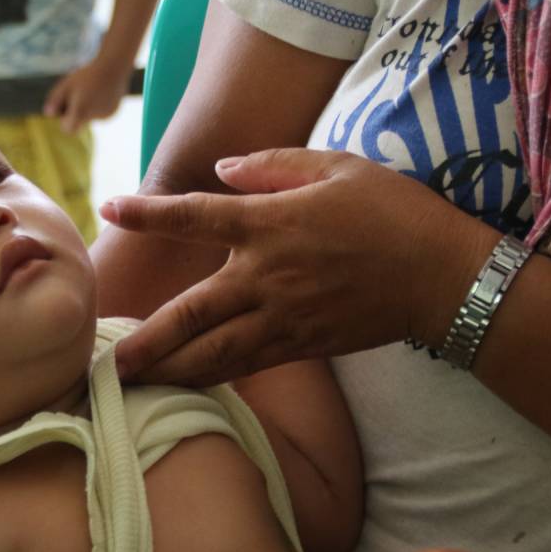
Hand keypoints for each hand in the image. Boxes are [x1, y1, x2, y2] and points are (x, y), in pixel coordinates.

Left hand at [43, 55, 130, 133]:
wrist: (114, 65)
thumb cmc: (87, 75)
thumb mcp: (66, 85)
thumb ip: (55, 100)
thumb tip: (47, 114)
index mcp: (81, 112)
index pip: (68, 129)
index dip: (65, 120)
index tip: (66, 107)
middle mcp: (94, 117)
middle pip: (79, 123)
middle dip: (76, 112)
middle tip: (79, 93)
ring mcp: (105, 116)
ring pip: (90, 118)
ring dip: (88, 108)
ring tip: (92, 89)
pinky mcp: (113, 112)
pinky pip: (100, 114)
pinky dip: (98, 106)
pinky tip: (101, 91)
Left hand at [100, 148, 496, 385]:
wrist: (444, 276)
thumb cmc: (393, 212)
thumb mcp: (336, 166)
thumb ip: (272, 165)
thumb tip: (221, 170)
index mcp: (270, 224)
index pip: (193, 216)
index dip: (147, 212)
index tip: (108, 208)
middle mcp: (266, 277)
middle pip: (189, 314)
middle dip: (145, 340)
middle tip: (106, 362)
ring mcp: (282, 318)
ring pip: (213, 353)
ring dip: (170, 370)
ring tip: (132, 385)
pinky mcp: (301, 345)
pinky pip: (246, 365)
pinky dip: (213, 377)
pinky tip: (188, 385)